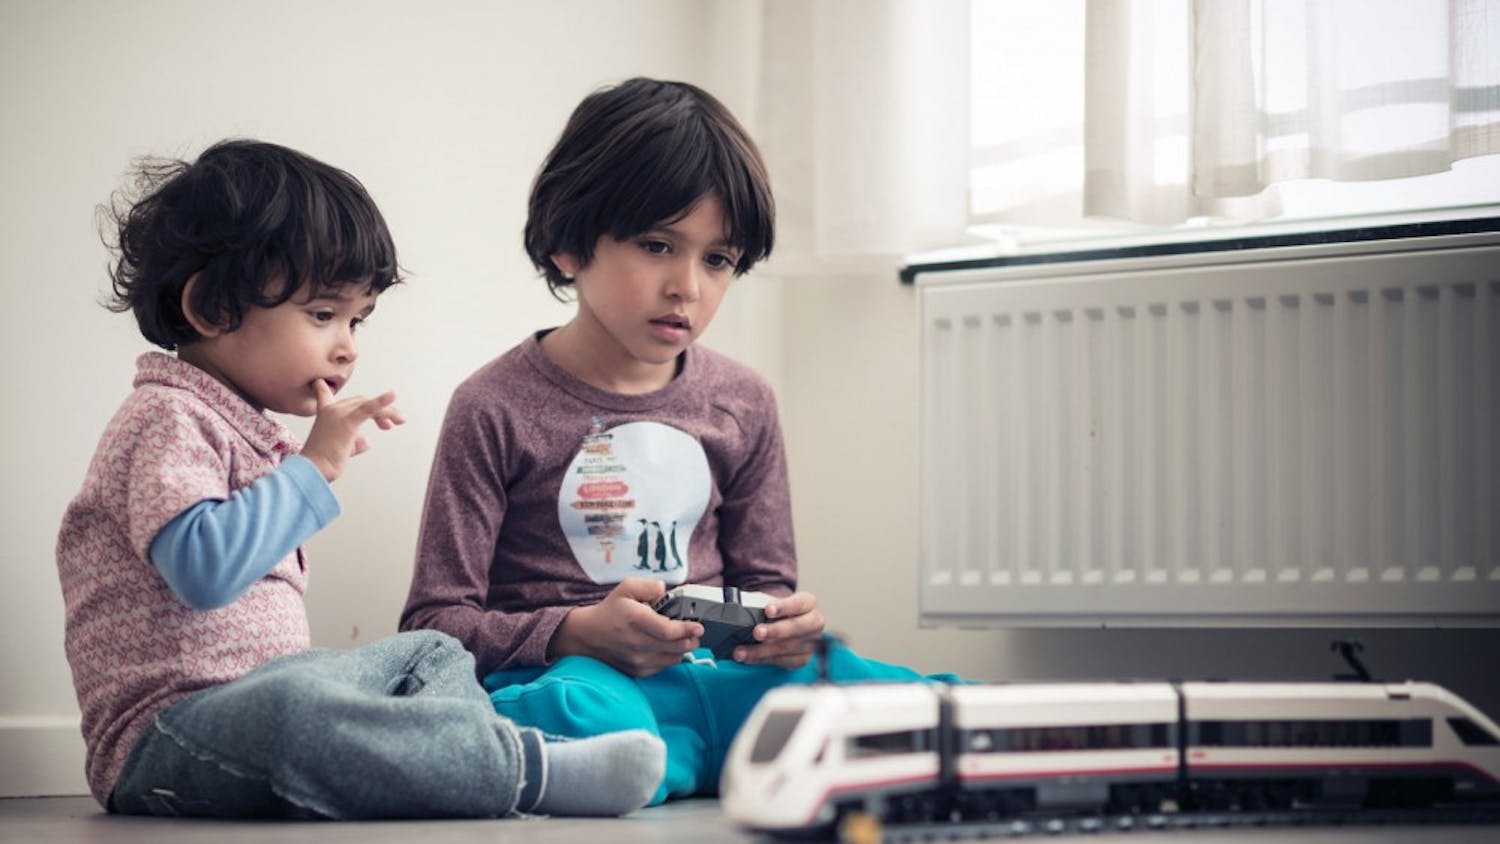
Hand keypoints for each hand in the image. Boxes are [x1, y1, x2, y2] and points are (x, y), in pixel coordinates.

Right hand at [300, 379, 405, 482]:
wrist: (313, 470)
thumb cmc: (323, 464)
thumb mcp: (342, 450)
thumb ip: (355, 443)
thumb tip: (368, 441)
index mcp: (326, 415)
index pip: (325, 396)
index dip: (324, 389)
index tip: (320, 382)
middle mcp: (332, 410)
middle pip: (361, 402)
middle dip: (379, 411)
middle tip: (390, 425)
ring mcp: (339, 414)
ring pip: (369, 406)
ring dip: (388, 412)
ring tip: (401, 419)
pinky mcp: (348, 421)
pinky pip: (369, 408)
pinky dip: (382, 401)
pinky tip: (393, 394)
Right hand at [547, 578, 702, 677]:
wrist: (588, 636)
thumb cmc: (610, 611)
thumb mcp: (626, 588)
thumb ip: (648, 586)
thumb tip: (665, 590)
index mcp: (635, 620)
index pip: (668, 630)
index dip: (687, 629)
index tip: (698, 625)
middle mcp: (637, 643)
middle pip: (676, 646)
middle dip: (692, 639)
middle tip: (696, 631)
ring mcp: (637, 660)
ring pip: (673, 658)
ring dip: (683, 648)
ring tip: (684, 638)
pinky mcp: (637, 671)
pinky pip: (663, 666)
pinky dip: (671, 657)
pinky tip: (668, 646)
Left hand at [733, 591, 824, 668]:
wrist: (783, 624)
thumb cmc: (776, 611)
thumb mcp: (770, 601)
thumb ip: (760, 603)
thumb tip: (741, 609)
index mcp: (808, 603)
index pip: (799, 603)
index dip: (784, 607)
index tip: (768, 610)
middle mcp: (814, 623)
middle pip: (797, 627)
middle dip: (775, 631)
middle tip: (756, 633)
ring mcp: (810, 643)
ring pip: (787, 648)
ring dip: (761, 651)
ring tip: (741, 652)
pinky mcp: (802, 659)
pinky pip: (782, 661)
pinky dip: (763, 660)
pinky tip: (749, 658)